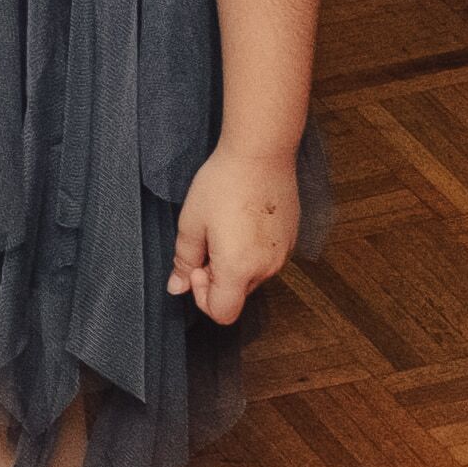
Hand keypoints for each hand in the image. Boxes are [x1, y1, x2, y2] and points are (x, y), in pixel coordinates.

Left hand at [169, 142, 298, 323]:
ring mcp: (283, 254)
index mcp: (239, 269)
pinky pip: (266, 258)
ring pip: (251, 276)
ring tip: (224, 226)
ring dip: (233, 263)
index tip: (197, 266)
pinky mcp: (290, 239)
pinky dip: (250, 250)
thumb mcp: (192, 223)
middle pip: (237, 294)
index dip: (203, 297)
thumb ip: (184, 261)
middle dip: (216, 277)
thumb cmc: (222, 184)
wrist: (261, 153)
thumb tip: (177, 288)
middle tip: (206, 240)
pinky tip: (241, 220)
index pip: (222, 313)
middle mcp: (267, 267)